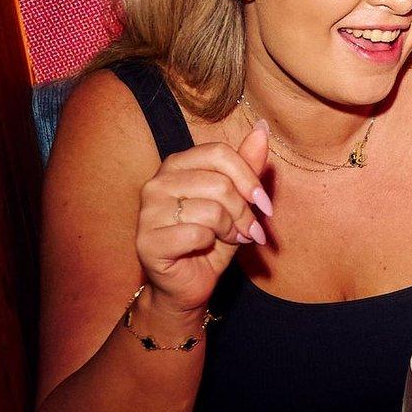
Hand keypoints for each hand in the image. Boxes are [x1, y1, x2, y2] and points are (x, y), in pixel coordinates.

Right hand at [133, 123, 272, 320]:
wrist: (189, 284)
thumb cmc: (213, 240)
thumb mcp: (237, 201)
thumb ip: (246, 166)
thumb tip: (262, 127)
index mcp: (177, 165)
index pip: (219, 153)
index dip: (249, 179)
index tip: (264, 205)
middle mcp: (157, 183)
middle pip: (219, 183)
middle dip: (244, 212)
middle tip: (248, 231)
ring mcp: (148, 211)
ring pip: (211, 210)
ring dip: (231, 230)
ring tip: (229, 239)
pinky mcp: (147, 240)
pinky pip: (196, 234)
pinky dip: (211, 244)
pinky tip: (206, 249)